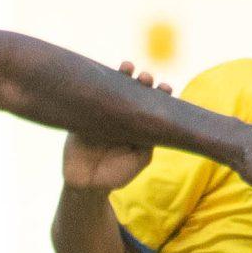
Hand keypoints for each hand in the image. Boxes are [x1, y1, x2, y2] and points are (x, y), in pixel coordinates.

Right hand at [62, 63, 172, 191]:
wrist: (86, 184)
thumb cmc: (116, 174)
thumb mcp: (139, 160)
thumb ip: (148, 141)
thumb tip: (154, 119)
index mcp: (140, 125)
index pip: (152, 105)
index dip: (161, 94)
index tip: (165, 88)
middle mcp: (124, 115)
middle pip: (136, 91)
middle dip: (144, 81)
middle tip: (146, 78)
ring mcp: (105, 112)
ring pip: (116, 87)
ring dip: (124, 75)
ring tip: (129, 68)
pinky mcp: (86, 112)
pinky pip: (92, 94)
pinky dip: (98, 81)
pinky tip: (105, 72)